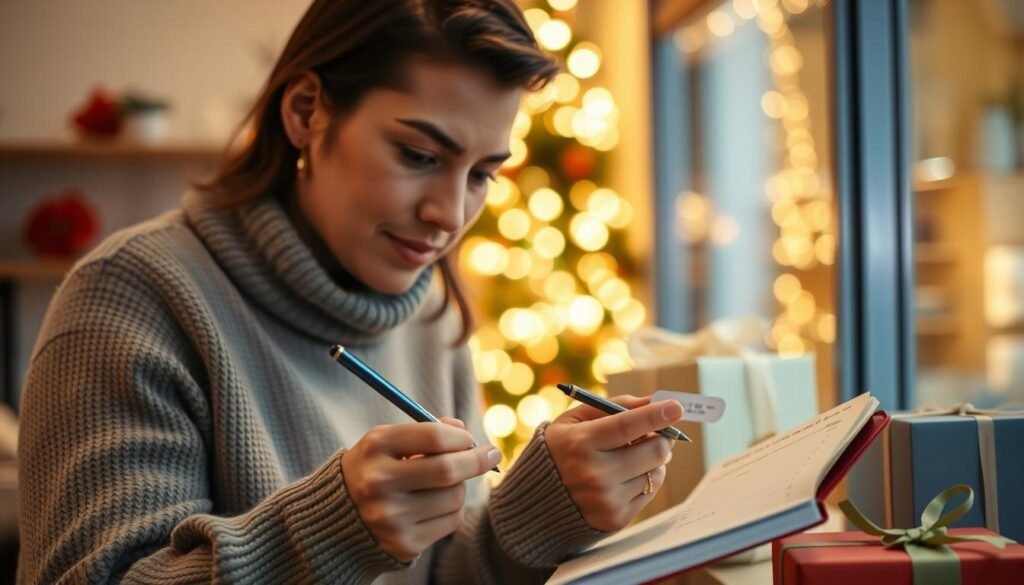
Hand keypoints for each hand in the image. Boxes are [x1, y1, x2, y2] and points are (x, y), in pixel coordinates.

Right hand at [341, 417, 500, 561]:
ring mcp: (390, 517)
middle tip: (491, 454)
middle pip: (448, 470)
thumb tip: (465, 433)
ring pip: (455, 497)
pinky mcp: (404, 543)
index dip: (461, 437)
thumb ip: (426, 431)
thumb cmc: (376, 467)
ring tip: (441, 485)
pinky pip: (452, 521)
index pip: (434, 437)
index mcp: (375, 448)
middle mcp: (379, 483)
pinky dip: (452, 510)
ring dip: (459, 488)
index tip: (470, 439)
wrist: (340, 516)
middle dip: (476, 460)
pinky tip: (433, 506)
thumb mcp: (389, 441)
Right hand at [545, 396, 682, 531]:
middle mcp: (594, 473)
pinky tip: (625, 476)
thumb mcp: (574, 420)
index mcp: (580, 443)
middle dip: (662, 438)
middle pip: (653, 451)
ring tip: (632, 456)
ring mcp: (606, 499)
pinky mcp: (616, 518)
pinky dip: (646, 479)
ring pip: (657, 472)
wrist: (536, 503)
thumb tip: (654, 400)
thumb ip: (614, 406)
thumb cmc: (559, 450)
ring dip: (653, 460)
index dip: (655, 415)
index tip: (677, 407)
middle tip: (656, 433)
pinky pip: (650, 492)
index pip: (627, 426)